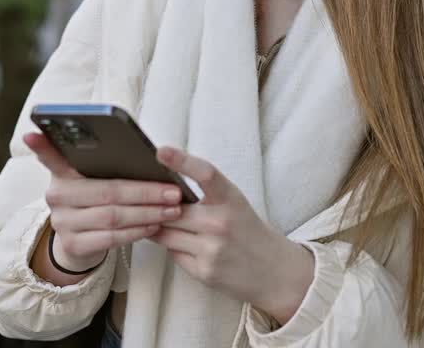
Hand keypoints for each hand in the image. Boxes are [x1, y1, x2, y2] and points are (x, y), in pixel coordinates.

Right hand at [23, 132, 183, 274]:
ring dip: (148, 213)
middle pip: (106, 191)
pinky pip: (111, 238)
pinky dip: (137, 231)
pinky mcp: (73, 245)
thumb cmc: (97, 200)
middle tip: (173, 191)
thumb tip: (152, 154)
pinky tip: (155, 225)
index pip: (50, 156)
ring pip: (113, 216)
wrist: (81, 242)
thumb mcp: (95, 179)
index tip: (32, 134)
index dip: (41, 145)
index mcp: (62, 173)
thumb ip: (108, 166)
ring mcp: (62, 222)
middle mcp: (57, 195)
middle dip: (145, 191)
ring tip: (172, 209)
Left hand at [149, 146, 315, 324]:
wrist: (273, 270)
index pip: (205, 174)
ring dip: (160, 227)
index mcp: (231, 198)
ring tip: (167, 224)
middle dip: (158, 208)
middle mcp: (221, 222)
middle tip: (150, 203)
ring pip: (165, 233)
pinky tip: (187, 245)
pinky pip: (172, 253)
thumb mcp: (233, 203)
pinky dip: (173, 247)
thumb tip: (161, 185)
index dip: (182, 161)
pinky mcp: (204, 271)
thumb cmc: (246, 229)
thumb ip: (204, 193)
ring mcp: (212, 249)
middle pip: (172, 209)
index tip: (161, 151)